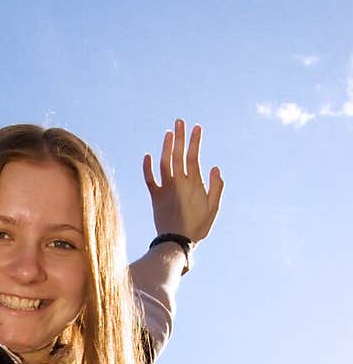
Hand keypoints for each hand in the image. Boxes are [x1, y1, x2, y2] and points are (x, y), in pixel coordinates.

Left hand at [142, 119, 223, 244]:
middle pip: (177, 155)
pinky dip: (147, 167)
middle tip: (179, 121)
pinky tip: (148, 155)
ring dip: (165, 147)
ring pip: (164, 163)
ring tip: (168, 133)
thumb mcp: (213, 209)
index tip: (196, 127)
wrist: (176, 242)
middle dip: (179, 137)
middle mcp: (178, 183)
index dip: (194, 141)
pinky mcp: (156, 197)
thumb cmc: (197, 227)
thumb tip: (214, 167)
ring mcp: (166, 189)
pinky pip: (149, 179)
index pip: (193, 156)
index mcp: (194, 184)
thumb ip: (216, 188)